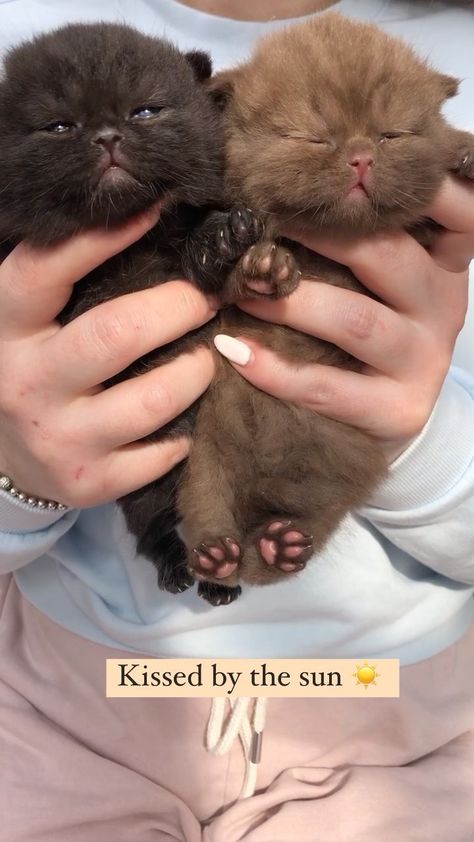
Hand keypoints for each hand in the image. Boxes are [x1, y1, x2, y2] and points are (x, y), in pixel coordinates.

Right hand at [0, 207, 215, 506]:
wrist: (12, 459)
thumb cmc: (36, 368)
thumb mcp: (31, 322)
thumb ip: (70, 283)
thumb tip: (147, 221)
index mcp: (7, 327)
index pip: (46, 270)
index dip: (102, 236)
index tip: (157, 210)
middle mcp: (26, 382)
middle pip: (117, 333)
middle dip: (179, 307)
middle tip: (208, 297)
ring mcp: (59, 438)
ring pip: (154, 399)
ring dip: (198, 370)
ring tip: (208, 355)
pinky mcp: (90, 482)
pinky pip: (163, 453)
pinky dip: (187, 431)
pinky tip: (187, 415)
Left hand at [214, 176, 471, 462]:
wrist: (388, 412)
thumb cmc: (374, 333)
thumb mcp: (385, 282)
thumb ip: (365, 239)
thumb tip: (294, 184)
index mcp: (444, 266)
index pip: (461, 213)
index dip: (426, 186)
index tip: (362, 159)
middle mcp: (442, 307)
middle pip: (387, 256)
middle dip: (320, 234)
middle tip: (263, 219)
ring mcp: (422, 361)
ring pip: (356, 321)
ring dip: (291, 301)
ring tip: (243, 288)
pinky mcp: (396, 410)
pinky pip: (328, 387)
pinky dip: (276, 369)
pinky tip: (235, 350)